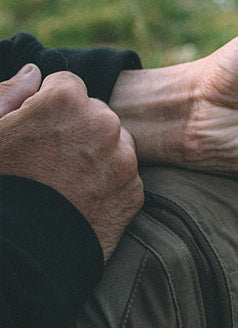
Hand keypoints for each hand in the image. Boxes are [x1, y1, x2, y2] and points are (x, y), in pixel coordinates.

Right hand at [0, 67, 143, 259]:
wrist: (19, 255)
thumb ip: (7, 93)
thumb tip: (33, 73)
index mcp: (66, 102)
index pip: (67, 85)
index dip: (47, 105)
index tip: (35, 128)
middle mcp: (104, 124)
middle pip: (96, 114)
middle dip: (77, 128)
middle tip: (48, 159)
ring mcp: (124, 160)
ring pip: (114, 145)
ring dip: (97, 155)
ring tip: (64, 182)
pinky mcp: (135, 193)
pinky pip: (124, 177)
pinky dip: (108, 184)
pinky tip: (81, 201)